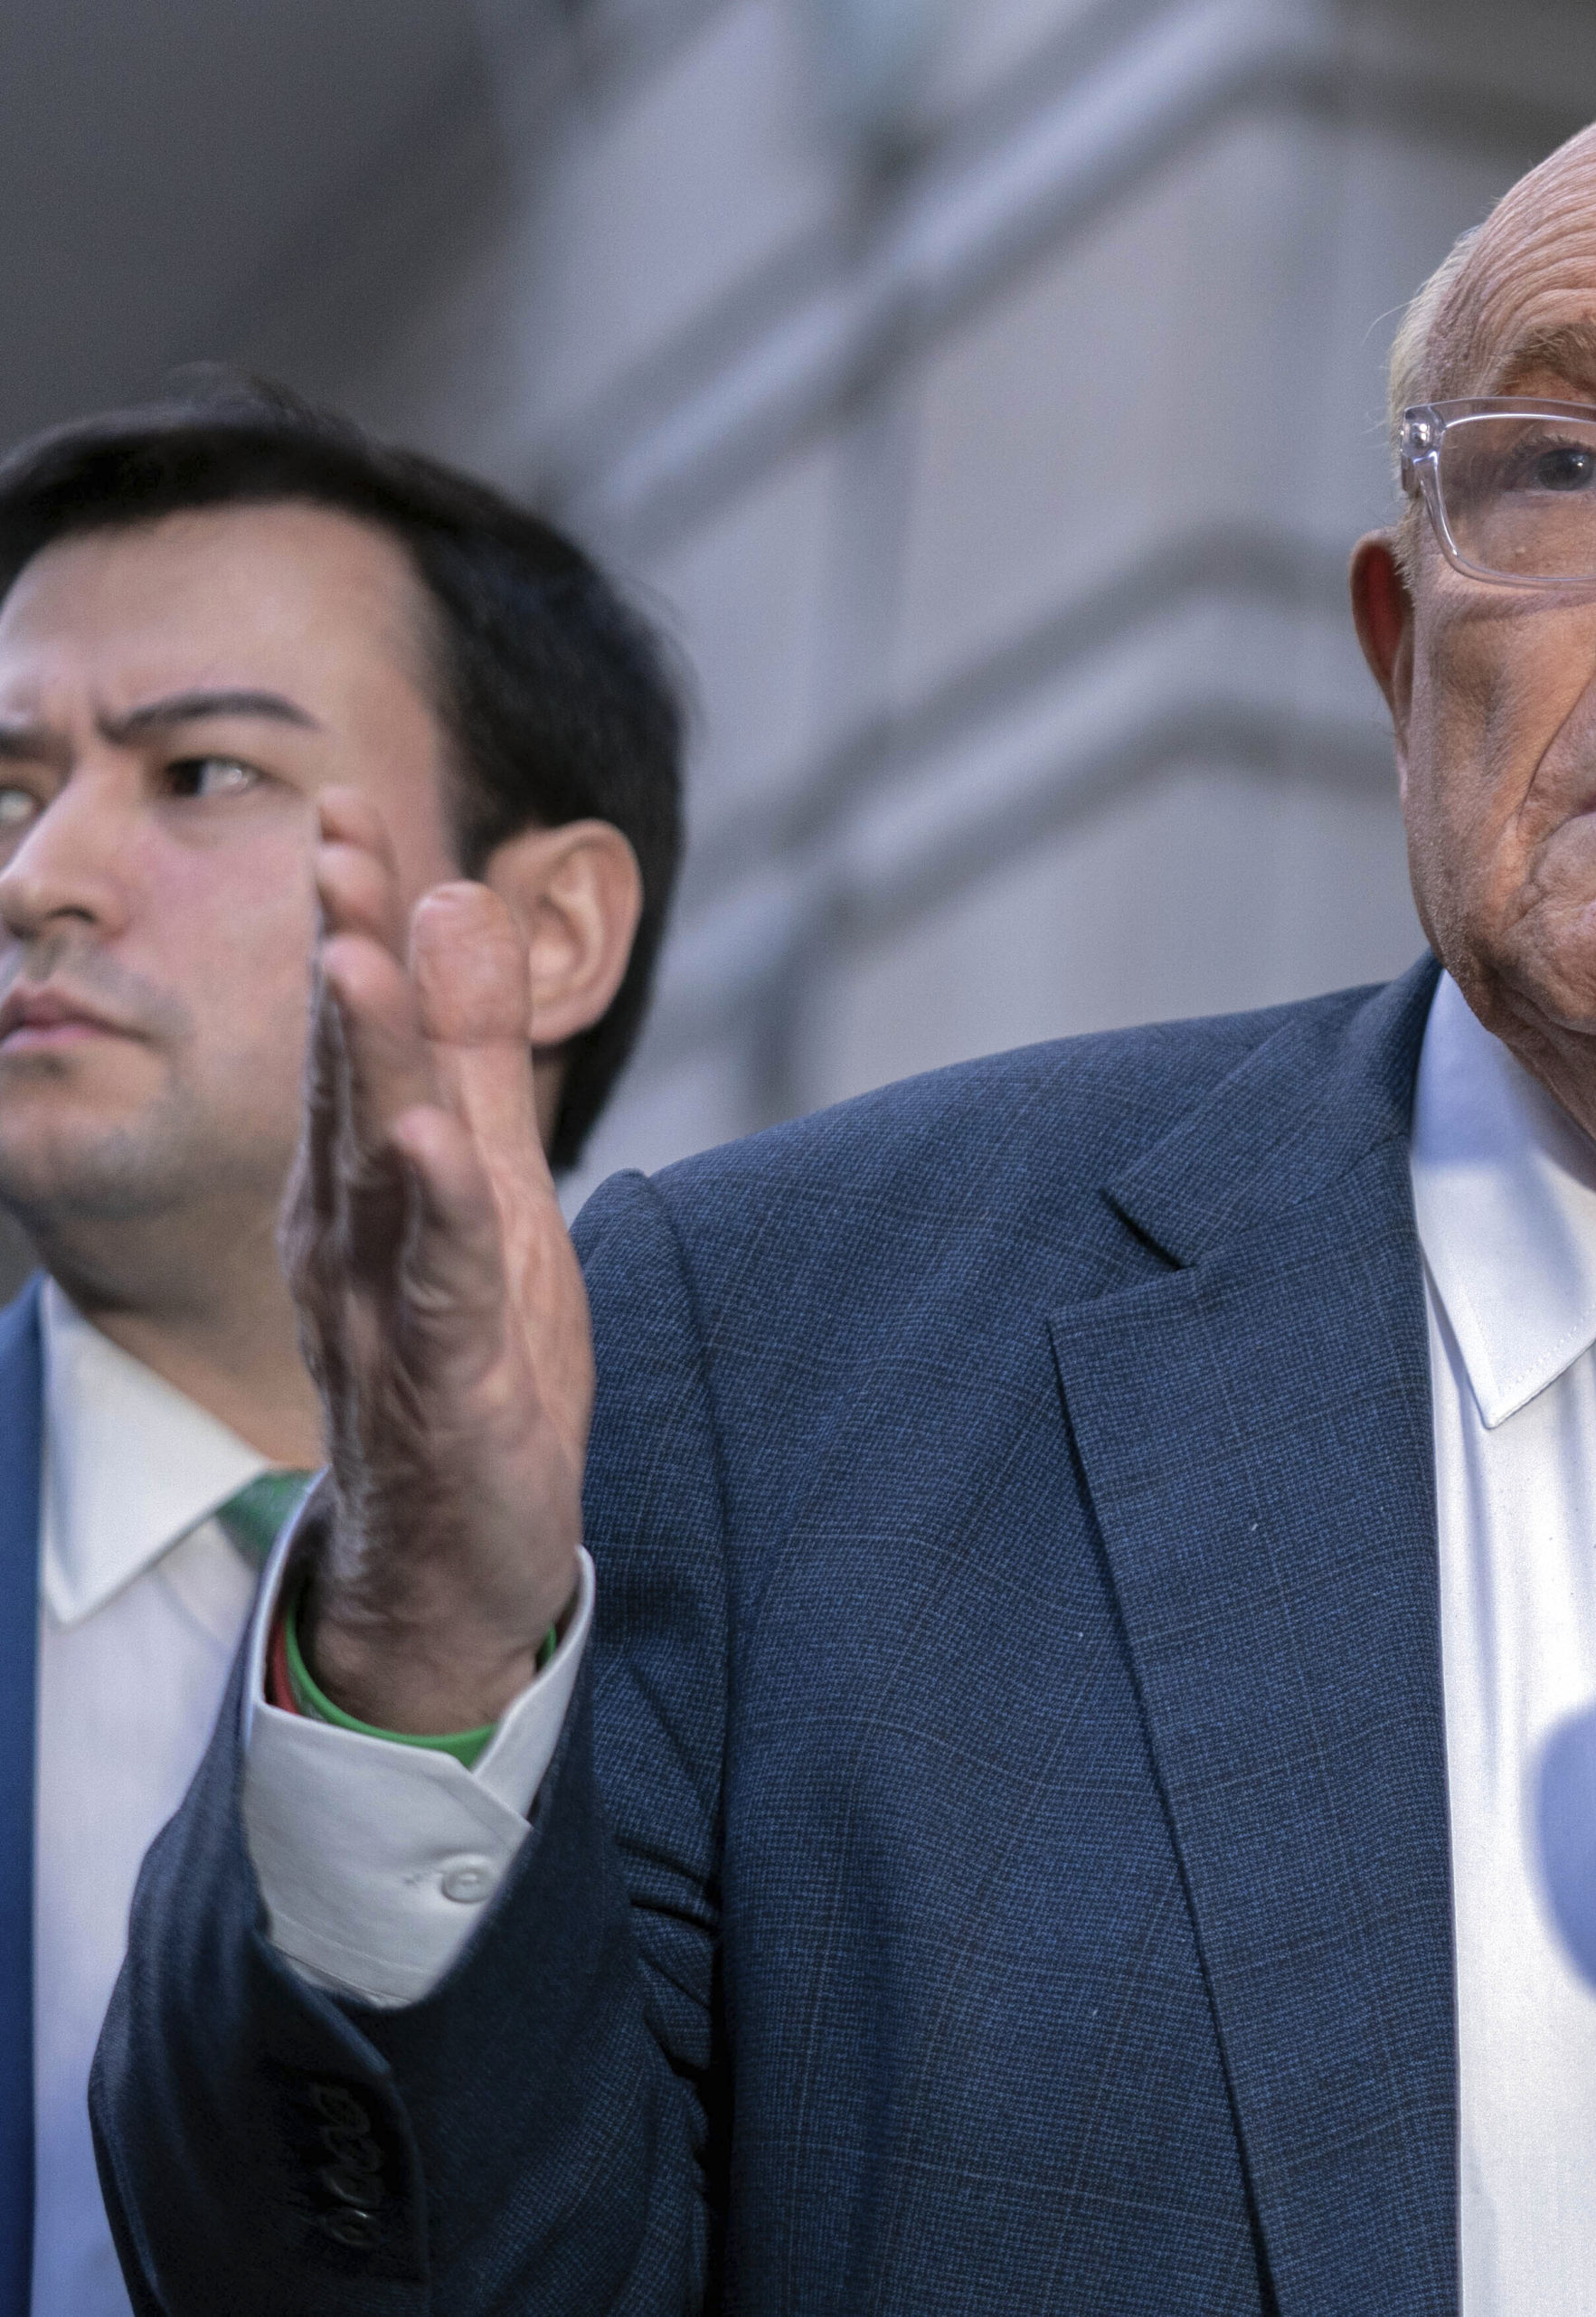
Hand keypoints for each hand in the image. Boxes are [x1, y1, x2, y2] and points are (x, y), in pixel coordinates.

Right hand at [282, 791, 589, 1732]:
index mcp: (364, 1180)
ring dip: (368, 1062)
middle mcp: (353, 1231)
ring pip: (376, 1168)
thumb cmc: (475, 1362)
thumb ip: (473, 1059)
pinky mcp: (446, 1381)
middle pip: (349, 1076)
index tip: (346, 806)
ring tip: (355, 959)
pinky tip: (433, 1149)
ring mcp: (388, 1304)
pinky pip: (439, 1286)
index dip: (354, 920)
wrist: (455, 1557)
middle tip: (336, 840)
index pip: (358, 1032)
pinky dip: (437, 1214)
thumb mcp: (492, 1186)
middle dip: (341, 954)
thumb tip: (453, 908)